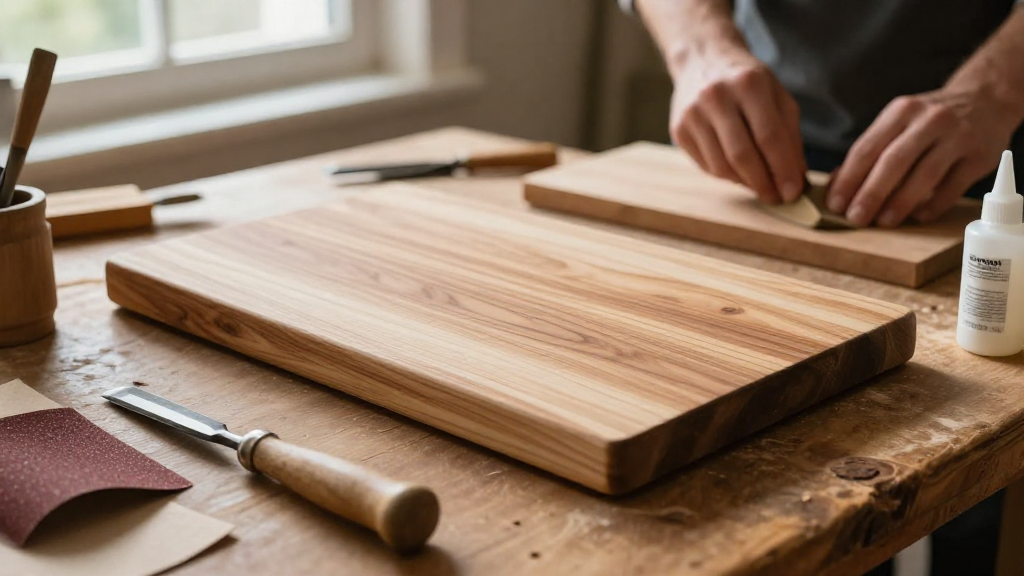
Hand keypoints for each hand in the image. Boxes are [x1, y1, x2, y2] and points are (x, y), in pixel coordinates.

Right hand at [669, 48, 805, 203]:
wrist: (702, 60)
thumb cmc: (747, 81)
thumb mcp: (776, 96)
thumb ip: (789, 135)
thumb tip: (795, 178)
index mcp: (748, 83)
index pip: (769, 136)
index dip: (783, 169)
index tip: (793, 192)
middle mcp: (716, 97)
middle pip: (742, 155)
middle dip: (763, 183)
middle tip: (776, 197)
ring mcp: (693, 114)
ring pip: (721, 166)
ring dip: (745, 183)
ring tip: (759, 184)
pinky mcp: (678, 130)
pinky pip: (706, 165)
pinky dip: (726, 175)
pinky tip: (738, 171)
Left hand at [827, 88, 1016, 226]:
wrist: (987, 98)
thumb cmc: (931, 119)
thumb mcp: (899, 121)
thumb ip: (870, 149)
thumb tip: (836, 184)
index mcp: (901, 111)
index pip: (867, 148)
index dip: (848, 179)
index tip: (835, 204)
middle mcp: (930, 120)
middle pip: (893, 161)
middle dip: (870, 193)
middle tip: (855, 218)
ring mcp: (958, 136)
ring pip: (924, 175)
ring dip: (900, 202)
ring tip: (884, 221)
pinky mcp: (980, 155)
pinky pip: (952, 186)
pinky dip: (932, 205)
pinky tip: (917, 217)